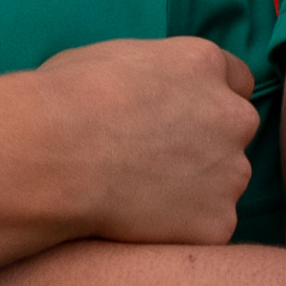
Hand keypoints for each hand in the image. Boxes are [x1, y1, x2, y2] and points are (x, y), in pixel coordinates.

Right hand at [11, 35, 259, 246]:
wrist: (49, 157)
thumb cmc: (62, 100)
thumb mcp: (109, 57)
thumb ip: (150, 75)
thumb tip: (144, 91)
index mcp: (202, 64)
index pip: (236, 79)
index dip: (207, 98)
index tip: (181, 116)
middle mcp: (231, 115)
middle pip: (234, 131)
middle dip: (206, 144)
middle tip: (155, 160)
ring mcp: (230, 173)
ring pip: (223, 182)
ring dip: (195, 188)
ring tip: (139, 194)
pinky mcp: (217, 222)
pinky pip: (207, 227)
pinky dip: (181, 228)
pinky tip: (140, 222)